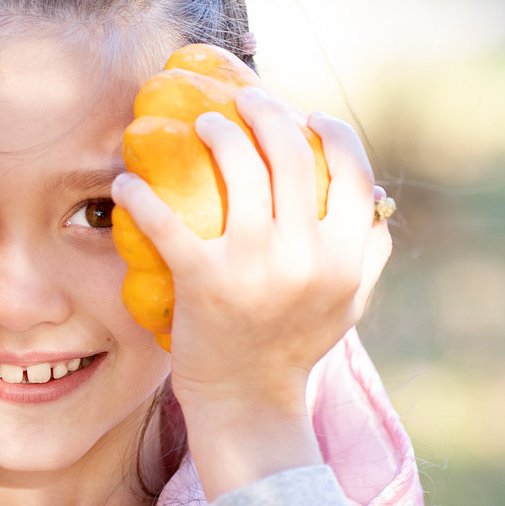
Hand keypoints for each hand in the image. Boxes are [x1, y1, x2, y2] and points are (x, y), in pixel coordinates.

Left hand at [109, 89, 392, 498]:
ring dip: (215, 132)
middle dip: (264, 112)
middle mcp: (305, 254)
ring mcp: (254, 265)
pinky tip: (128, 184)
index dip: (329, 132)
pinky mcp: (204, 280)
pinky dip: (142, 195)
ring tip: (200, 125)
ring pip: (237, 168)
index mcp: (345, 255)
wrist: (249, 403)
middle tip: (243, 102)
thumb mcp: (348, 302)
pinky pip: (167, 220)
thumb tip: (376, 192)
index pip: (350, 168)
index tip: (307, 116)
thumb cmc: (295, 347)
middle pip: (289, 153)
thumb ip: (369, 249)